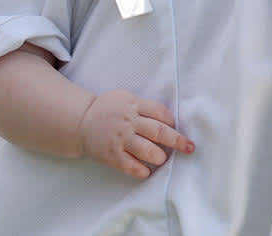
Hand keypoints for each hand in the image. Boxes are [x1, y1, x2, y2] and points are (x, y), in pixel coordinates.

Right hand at [78, 89, 194, 178]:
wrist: (81, 122)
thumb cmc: (109, 109)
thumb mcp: (126, 98)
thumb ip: (144, 106)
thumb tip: (169, 119)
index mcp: (134, 105)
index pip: (160, 112)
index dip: (172, 121)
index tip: (175, 128)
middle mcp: (128, 122)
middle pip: (158, 131)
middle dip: (177, 141)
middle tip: (189, 147)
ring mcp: (120, 139)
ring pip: (147, 150)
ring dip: (160, 156)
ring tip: (163, 159)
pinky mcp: (111, 155)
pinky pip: (130, 166)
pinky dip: (142, 171)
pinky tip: (148, 172)